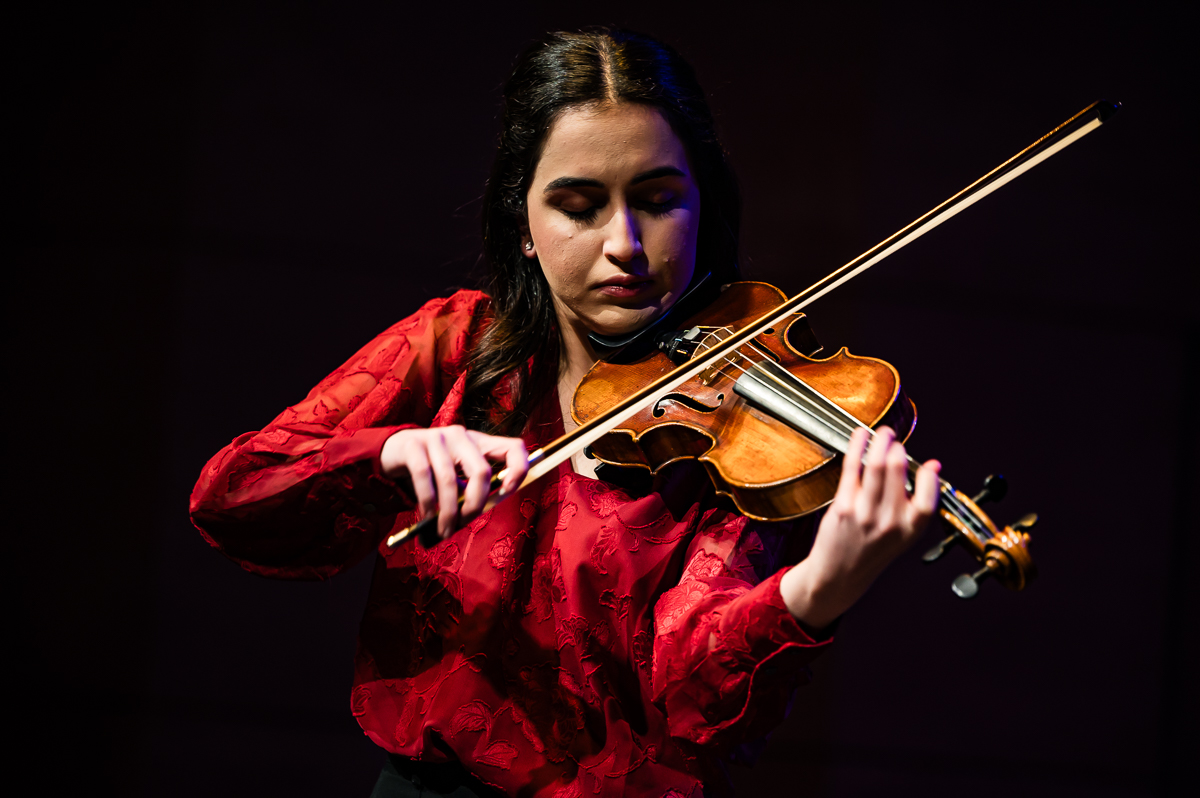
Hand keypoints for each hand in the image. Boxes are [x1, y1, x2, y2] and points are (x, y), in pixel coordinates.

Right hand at [380, 426, 528, 539]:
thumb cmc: (432, 468)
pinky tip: (427, 517)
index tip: (507, 493)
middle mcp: (461, 436)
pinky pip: (424, 478)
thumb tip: (479, 512)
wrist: (393, 451)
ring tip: (444, 530)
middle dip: (475, 505)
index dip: (519, 469)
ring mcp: (436, 437)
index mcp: (479, 443)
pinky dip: (427, 503)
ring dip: (448, 512)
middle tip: (464, 523)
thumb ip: (471, 488)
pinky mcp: (413, 445)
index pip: (513, 447)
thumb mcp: (457, 474)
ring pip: (450, 480)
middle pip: (481, 471)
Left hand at [780, 426, 940, 629]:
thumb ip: (915, 505)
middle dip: (897, 450)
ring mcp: (864, 515)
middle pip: (897, 475)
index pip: (927, 501)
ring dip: (879, 443)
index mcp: (909, 531)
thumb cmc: (869, 550)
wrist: (837, 575)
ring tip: (882, 433)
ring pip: (875, 468)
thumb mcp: (901, 535)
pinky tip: (860, 436)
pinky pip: (852, 469)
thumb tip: (932, 468)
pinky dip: (857, 448)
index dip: (929, 480)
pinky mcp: (843, 508)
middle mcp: (889, 523)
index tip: (930, 464)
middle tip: (895, 439)